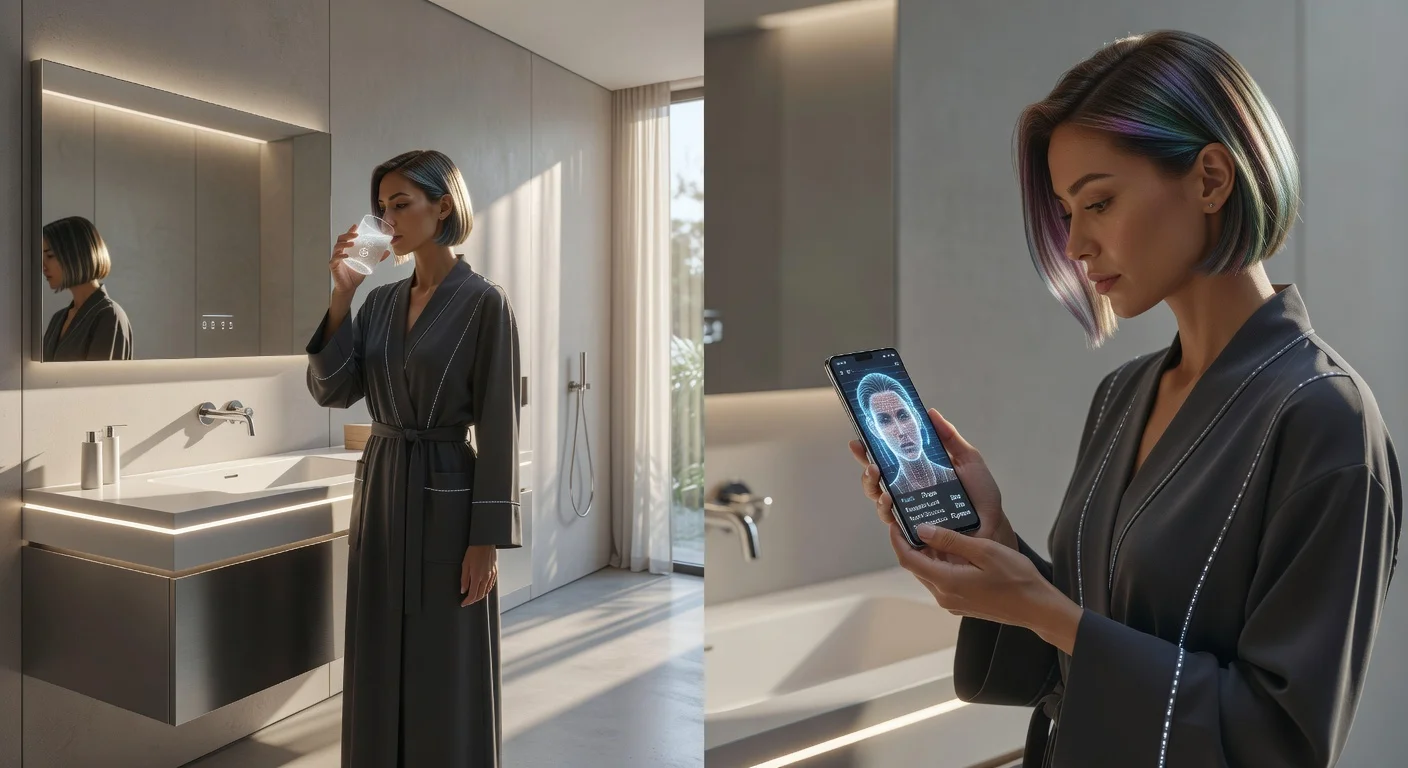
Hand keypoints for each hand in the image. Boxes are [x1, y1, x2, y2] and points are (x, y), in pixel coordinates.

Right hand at [328, 224, 388, 296]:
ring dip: (344, 244)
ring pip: (337, 247)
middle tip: (356, 235)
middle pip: (340, 240)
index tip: (356, 226)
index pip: (347, 238)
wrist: (349, 287)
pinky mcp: (333, 266)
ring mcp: (336, 259)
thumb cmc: (355, 275)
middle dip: (347, 235)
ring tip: (352, 243)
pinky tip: (346, 255)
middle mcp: (340, 253)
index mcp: (347, 250)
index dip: (350, 231)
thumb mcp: (368, 264)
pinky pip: (335, 259)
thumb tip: (387, 252)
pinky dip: (340, 256)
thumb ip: (376, 258)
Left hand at [460, 545, 497, 606]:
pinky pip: (491, 585)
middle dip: (473, 601)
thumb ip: (464, 579)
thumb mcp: (465, 565)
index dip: (468, 601)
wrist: (485, 542)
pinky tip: (482, 590)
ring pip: (487, 591)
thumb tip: (463, 590)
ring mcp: (492, 575)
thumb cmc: (474, 551)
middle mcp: (486, 578)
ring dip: (480, 596)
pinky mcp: (495, 572)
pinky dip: (486, 590)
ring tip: (474, 597)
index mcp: (477, 576)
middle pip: (481, 595)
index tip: (463, 603)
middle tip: (467, 602)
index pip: (473, 594)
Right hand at [849, 407, 1017, 560]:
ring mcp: (909, 511)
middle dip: (866, 466)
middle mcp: (909, 492)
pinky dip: (885, 509)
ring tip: (877, 476)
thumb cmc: (981, 497)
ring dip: (872, 486)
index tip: (861, 439)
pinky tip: (888, 499)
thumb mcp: (968, 460)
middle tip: (868, 457)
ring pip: (879, 498)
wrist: (993, 527)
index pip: (890, 459)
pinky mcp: (911, 531)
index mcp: (919, 472)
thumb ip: (950, 438)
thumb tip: (931, 413)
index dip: (873, 449)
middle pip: (877, 478)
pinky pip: (890, 520)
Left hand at [890, 522, 1081, 653]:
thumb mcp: (983, 551)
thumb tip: (921, 530)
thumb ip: (950, 540)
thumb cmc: (1015, 577)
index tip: (895, 522)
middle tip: (914, 520)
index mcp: (946, 582)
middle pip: (917, 567)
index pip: (908, 560)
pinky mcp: (961, 605)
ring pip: (929, 574)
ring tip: (932, 530)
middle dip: (911, 544)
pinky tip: (951, 550)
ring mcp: (952, 603)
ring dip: (927, 554)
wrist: (1037, 607)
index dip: (897, 540)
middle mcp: (943, 596)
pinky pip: (942, 581)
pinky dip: (940, 564)